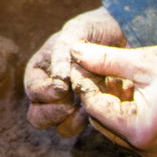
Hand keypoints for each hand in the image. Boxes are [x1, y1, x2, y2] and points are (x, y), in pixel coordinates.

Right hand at [23, 6, 124, 136]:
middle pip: (38, 116)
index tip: (63, 87)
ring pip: (61, 126)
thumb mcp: (77, 31)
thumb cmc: (95, 29)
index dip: (44, 92)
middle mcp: (51, 90)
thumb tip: (58, 78)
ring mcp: (71, 103)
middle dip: (52, 113)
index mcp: (41, 70)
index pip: (33, 90)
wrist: (124, 35)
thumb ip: (63, 51)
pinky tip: (101, 108)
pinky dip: (91, 121)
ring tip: (86, 109)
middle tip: (70, 105)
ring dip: (71, 121)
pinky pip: (85, 127)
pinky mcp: (90, 112)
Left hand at [69, 40, 156, 156]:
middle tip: (93, 63)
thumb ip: (106, 60)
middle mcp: (145, 148)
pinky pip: (133, 129)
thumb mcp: (145, 61)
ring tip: (115, 72)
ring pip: (116, 125)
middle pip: (102, 119)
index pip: (94, 106)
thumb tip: (75, 51)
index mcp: (139, 130)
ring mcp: (155, 151)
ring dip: (111, 100)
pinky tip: (131, 86)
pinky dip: (127, 109)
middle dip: (96, 91)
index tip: (80, 59)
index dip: (84, 80)